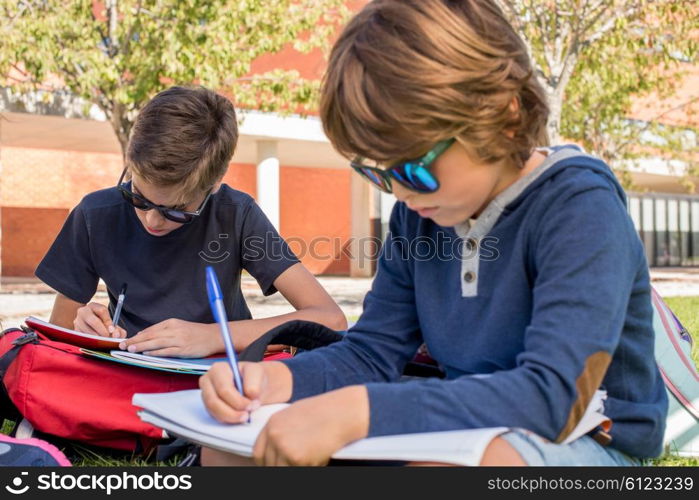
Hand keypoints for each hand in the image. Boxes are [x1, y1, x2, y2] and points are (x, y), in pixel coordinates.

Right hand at [74, 302, 126, 337]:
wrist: (89, 324)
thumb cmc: (103, 323)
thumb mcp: (110, 322)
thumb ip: (117, 329)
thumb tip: (116, 335)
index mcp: (94, 306)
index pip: (102, 311)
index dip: (108, 322)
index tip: (112, 330)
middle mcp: (83, 312)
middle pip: (93, 320)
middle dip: (101, 330)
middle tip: (107, 337)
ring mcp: (77, 321)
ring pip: (87, 330)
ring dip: (96, 338)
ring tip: (103, 341)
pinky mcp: (74, 331)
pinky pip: (83, 337)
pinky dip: (90, 342)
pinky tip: (96, 343)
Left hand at [119, 319, 219, 357]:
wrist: (214, 336)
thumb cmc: (196, 332)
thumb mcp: (179, 326)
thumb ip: (164, 331)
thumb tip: (145, 336)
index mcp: (172, 323)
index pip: (151, 329)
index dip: (137, 336)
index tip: (126, 340)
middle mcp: (174, 330)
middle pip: (150, 335)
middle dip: (135, 341)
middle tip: (122, 345)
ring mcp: (178, 340)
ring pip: (156, 343)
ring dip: (141, 346)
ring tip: (130, 349)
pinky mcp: (183, 349)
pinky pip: (166, 351)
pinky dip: (155, 352)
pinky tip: (146, 354)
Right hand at [199, 362, 268, 422]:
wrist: (255, 386)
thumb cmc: (253, 378)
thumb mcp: (257, 373)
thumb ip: (254, 382)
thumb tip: (250, 395)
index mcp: (218, 369)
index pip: (223, 389)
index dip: (237, 400)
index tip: (251, 406)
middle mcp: (208, 381)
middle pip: (214, 402)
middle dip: (232, 411)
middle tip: (247, 415)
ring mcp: (206, 395)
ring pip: (213, 411)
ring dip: (230, 417)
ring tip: (245, 417)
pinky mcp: (209, 407)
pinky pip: (215, 417)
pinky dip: (228, 420)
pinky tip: (238, 418)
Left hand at [253, 386, 369, 465]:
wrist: (342, 412)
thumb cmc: (325, 412)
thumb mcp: (295, 416)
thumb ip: (282, 432)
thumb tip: (277, 451)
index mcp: (272, 424)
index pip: (258, 453)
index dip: (265, 463)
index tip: (273, 465)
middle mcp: (274, 436)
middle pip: (269, 465)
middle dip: (280, 467)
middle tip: (295, 464)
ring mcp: (284, 447)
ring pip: (283, 469)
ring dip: (295, 467)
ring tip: (312, 456)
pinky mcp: (297, 458)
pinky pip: (300, 471)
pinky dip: (311, 467)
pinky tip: (320, 456)